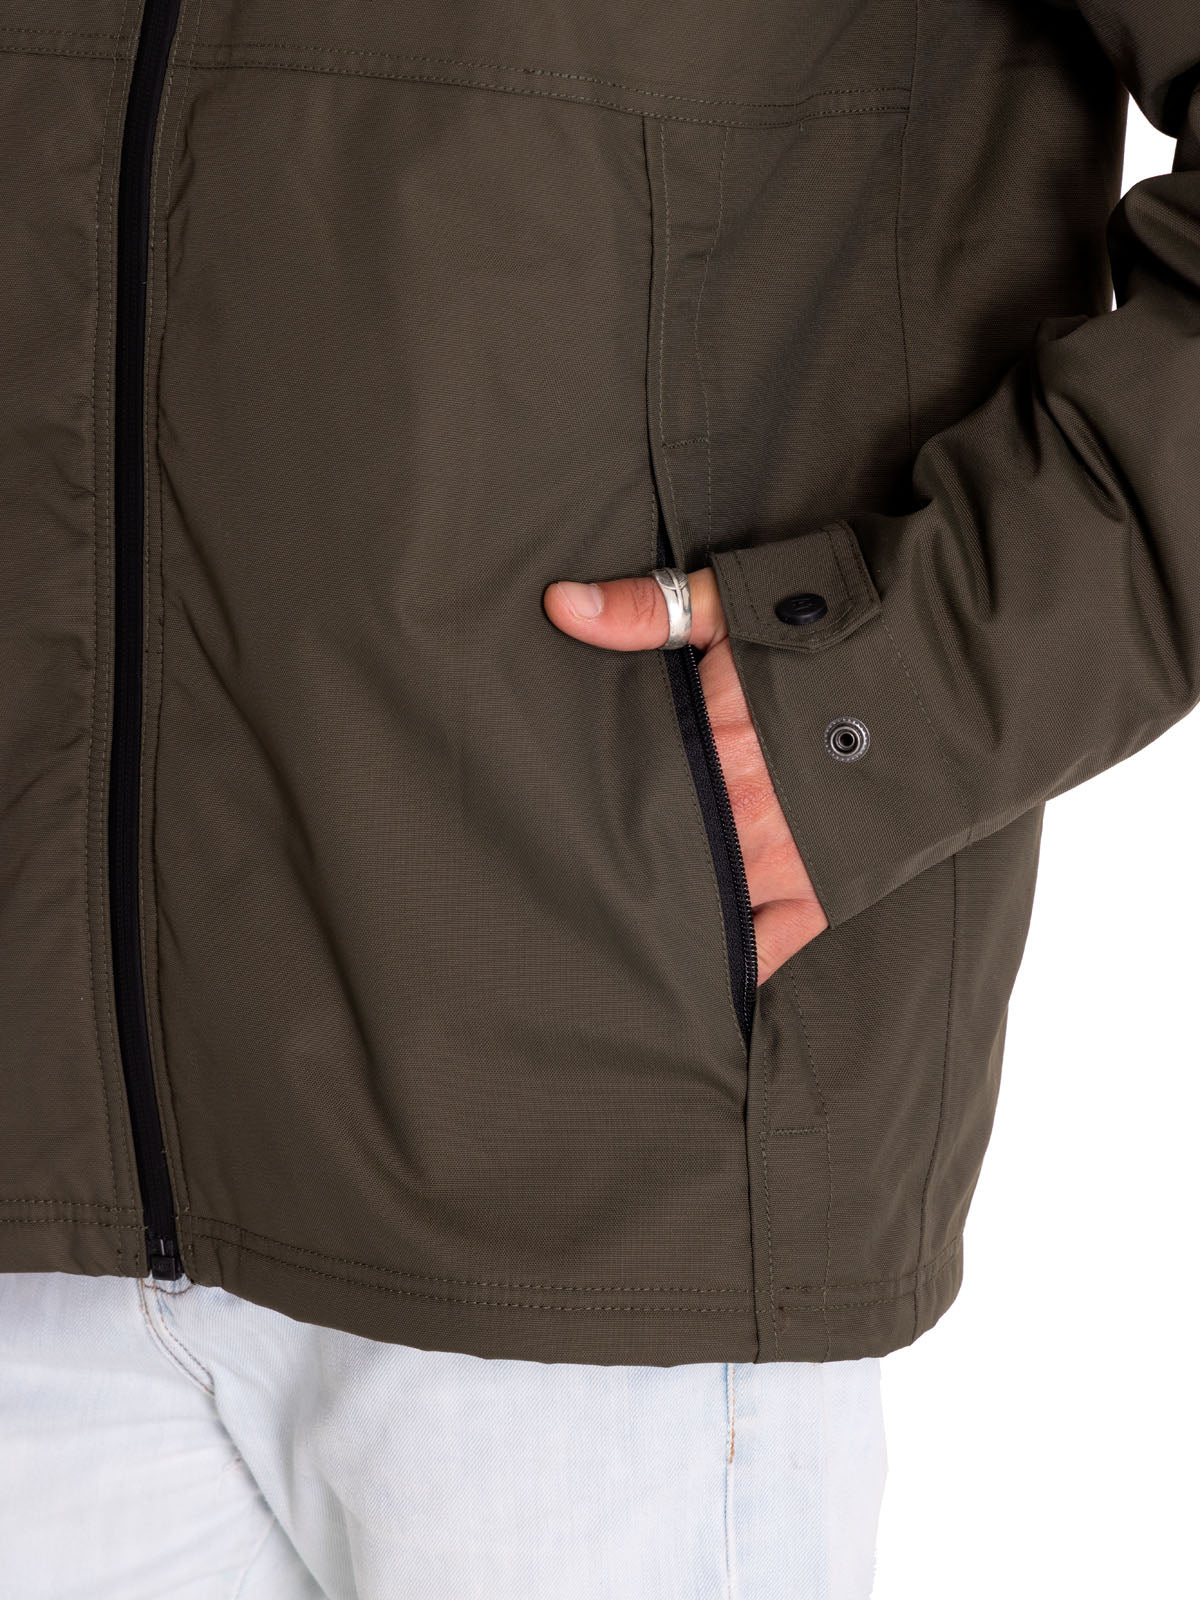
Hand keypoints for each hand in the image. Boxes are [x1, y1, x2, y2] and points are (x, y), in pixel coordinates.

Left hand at [543, 569, 828, 984]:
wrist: (970, 662)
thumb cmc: (856, 622)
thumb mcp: (743, 598)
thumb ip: (646, 610)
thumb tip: (559, 606)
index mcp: (711, 745)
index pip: (620, 799)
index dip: (579, 817)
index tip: (542, 826)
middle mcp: (741, 816)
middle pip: (652, 864)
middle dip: (610, 875)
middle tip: (559, 891)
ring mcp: (787, 863)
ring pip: (698, 915)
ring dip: (661, 921)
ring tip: (612, 937)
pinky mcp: (830, 891)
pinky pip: (767, 950)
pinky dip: (728, 967)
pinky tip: (688, 976)